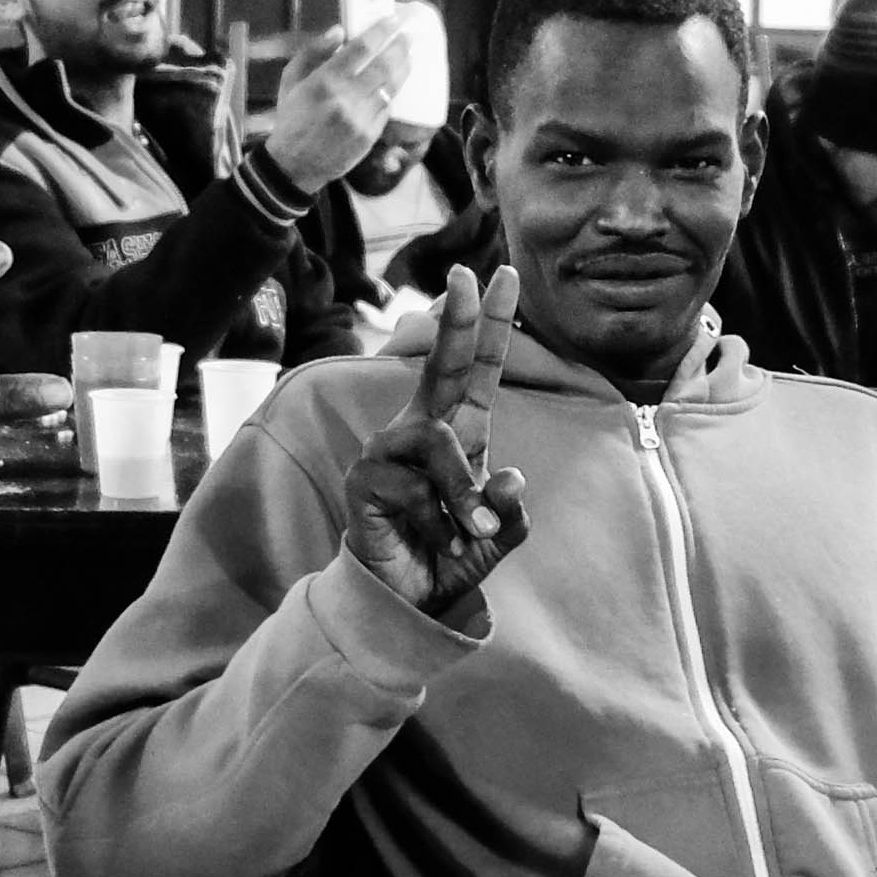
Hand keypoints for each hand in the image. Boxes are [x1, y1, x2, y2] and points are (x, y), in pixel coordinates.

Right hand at [260, 20, 417, 195]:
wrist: (294, 164)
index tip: (392, 20)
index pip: (361, 48)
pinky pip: (387, 109)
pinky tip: (392, 85)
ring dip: (403, 69)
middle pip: (384, 65)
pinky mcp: (369, 136)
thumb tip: (339, 30)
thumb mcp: (290, 80)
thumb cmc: (291, 118)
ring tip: (408, 57)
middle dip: (400, 47)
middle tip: (407, 37)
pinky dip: (391, 94)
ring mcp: (360, 118)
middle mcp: (345, 98)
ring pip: (391, 87)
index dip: (381, 30)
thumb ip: (313, 51)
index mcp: (324, 80)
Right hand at [342, 263, 528, 623]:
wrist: (407, 602)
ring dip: (464, 492)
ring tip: (474, 531)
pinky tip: (436, 541)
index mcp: (461, 432)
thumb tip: (511, 477)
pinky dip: (439, 521)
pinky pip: (415, 486)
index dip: (490, 324)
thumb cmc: (451, 555)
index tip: (504, 274)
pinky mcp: (365, 478)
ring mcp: (388, 450)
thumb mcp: (497, 537)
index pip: (478, 370)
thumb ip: (511, 511)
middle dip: (458, 319)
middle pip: (443, 365)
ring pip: (440, 441)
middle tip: (466, 275)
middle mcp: (422, 429)